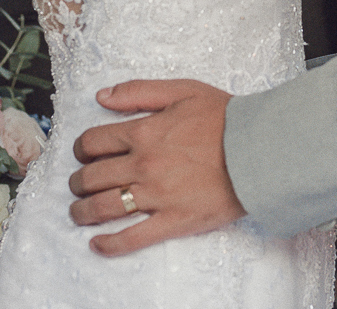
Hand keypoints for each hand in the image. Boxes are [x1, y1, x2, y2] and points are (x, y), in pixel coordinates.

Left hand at [69, 80, 244, 254]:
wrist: (259, 149)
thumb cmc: (224, 118)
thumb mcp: (182, 90)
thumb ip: (139, 91)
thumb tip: (101, 96)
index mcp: (144, 132)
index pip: (93, 142)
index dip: (81, 148)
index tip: (83, 153)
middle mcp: (144, 165)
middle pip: (91, 178)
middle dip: (77, 182)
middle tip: (79, 183)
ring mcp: (156, 196)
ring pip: (103, 209)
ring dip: (82, 212)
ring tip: (79, 212)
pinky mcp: (172, 221)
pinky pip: (131, 239)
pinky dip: (108, 245)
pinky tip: (97, 243)